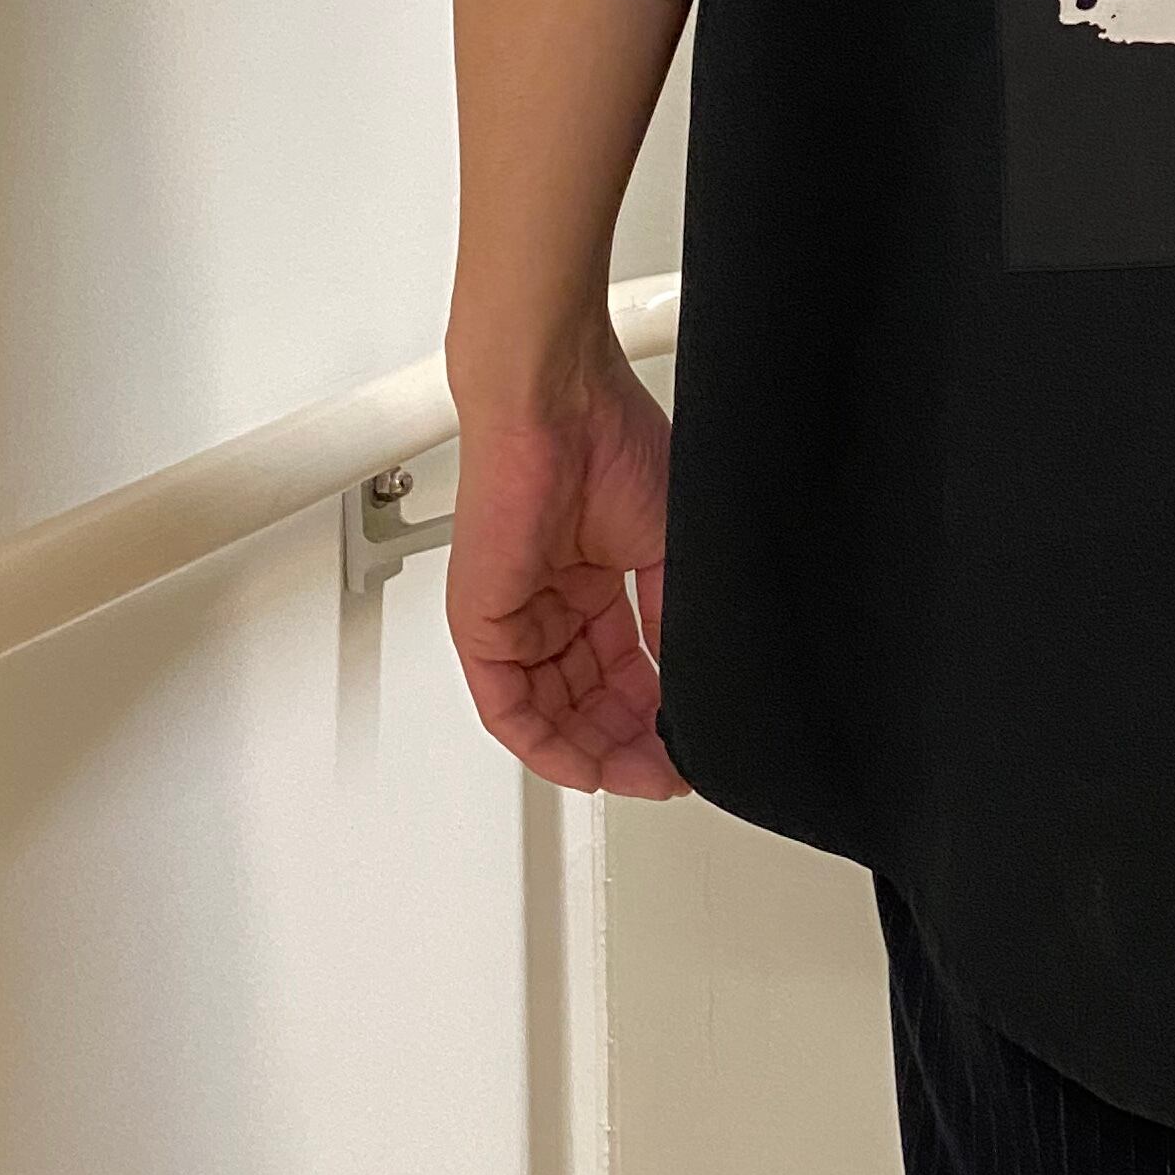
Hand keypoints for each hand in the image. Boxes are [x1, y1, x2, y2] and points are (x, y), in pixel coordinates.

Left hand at [442, 328, 688, 797]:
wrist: (557, 401)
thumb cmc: (609, 439)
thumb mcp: (668, 546)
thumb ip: (673, 623)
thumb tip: (692, 688)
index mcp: (594, 581)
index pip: (622, 671)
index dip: (656, 717)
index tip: (690, 746)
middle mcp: (551, 604)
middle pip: (586, 703)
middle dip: (630, 746)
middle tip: (668, 773)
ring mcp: (515, 616)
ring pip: (549, 715)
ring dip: (596, 752)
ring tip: (642, 773)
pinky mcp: (482, 624)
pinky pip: (508, 708)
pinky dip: (547, 746)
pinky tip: (588, 764)